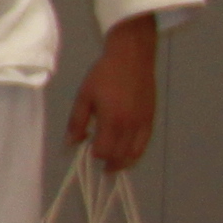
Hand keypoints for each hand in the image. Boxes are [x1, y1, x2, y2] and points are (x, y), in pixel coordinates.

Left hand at [67, 13, 161, 173]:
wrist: (132, 57)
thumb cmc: (104, 74)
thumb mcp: (84, 96)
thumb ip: (77, 122)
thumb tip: (71, 143)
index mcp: (112, 119)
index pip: (103, 150)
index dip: (94, 155)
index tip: (86, 150)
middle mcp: (130, 125)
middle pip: (119, 155)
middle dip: (107, 162)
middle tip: (98, 162)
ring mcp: (143, 123)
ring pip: (134, 154)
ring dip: (122, 162)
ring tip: (112, 165)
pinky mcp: (151, 119)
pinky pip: (144, 144)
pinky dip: (135, 153)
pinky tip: (126, 155)